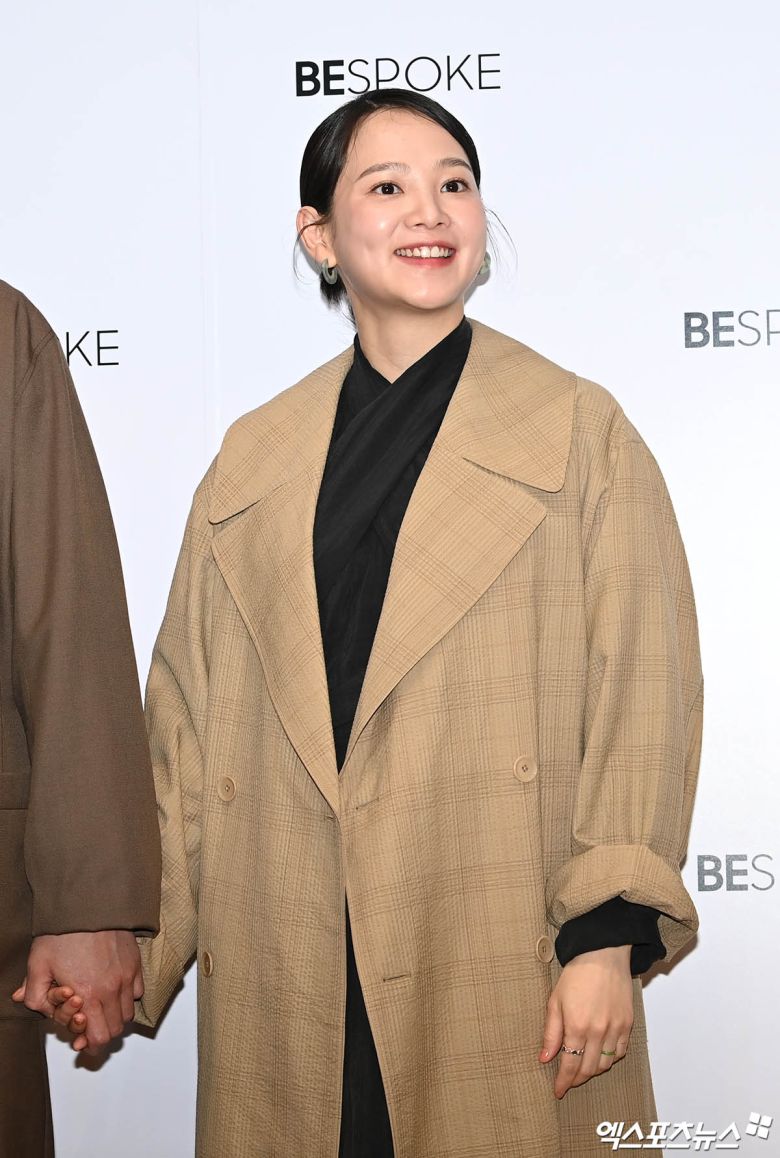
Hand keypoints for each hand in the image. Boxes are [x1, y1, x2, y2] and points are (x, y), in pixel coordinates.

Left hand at [11, 931, 143, 1052]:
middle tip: (87, 1025)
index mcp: (88, 995)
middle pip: (116, 1029)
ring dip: (114, 1016)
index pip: (100, 1037)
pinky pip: (137, 992)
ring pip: (128, 1013)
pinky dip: (127, 997)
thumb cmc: (63, 933)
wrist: (88, 904)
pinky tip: (112, 989)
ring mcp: (126, 976)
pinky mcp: (135, 964)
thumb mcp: (38, 964)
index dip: (91, 1045)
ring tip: (99, 1006)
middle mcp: (112, 989)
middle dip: (102, 1032)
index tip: (82, 1041)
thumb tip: (33, 1006)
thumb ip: (34, 994)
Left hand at [538, 944, 633, 1097]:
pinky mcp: (628, 1024)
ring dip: (593, 1071)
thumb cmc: (576, 975)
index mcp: (577, 1026)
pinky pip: (620, 1053)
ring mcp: (615, 1029)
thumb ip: (551, 1033)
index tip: (558, 1091)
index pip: (569, 1065)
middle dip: (576, 1079)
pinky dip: (611, 1060)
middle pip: (588, 1069)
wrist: (603, 955)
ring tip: (583, 1069)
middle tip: (568, 1081)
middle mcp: (598, 1031)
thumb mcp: (555, 1001)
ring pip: (605, 1065)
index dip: (563, 1082)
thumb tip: (545, 1058)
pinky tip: (601, 1056)